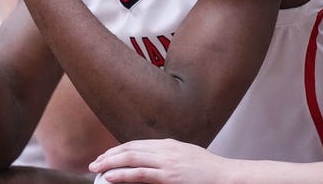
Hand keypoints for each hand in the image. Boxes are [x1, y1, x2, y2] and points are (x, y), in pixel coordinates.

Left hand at [89, 139, 227, 183]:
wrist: (227, 177)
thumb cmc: (210, 172)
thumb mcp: (188, 158)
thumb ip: (171, 158)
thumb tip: (156, 164)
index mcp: (170, 144)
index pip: (138, 144)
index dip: (119, 149)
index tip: (106, 156)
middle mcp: (166, 149)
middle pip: (131, 148)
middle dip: (110, 155)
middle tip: (95, 163)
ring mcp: (167, 162)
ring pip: (132, 158)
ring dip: (110, 162)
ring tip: (96, 168)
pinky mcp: (170, 176)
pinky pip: (141, 173)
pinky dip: (123, 174)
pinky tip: (110, 176)